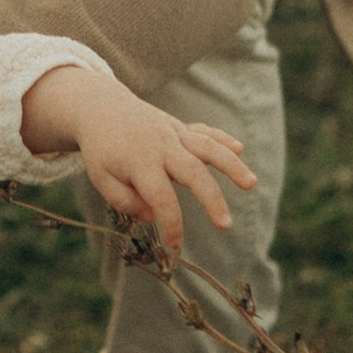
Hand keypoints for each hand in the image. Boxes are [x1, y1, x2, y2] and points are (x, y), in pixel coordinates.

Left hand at [23, 64, 253, 252]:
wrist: (102, 108)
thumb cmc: (102, 150)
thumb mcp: (101, 178)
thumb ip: (124, 200)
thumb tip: (152, 215)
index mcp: (140, 161)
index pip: (160, 196)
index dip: (170, 222)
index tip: (174, 245)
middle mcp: (162, 145)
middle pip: (192, 171)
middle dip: (211, 199)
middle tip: (225, 224)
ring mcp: (174, 133)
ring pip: (207, 147)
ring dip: (231, 165)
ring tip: (251, 184)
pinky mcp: (181, 127)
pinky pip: (205, 132)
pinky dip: (222, 139)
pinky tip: (239, 148)